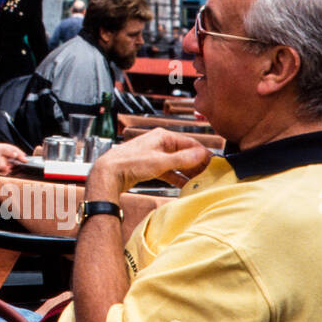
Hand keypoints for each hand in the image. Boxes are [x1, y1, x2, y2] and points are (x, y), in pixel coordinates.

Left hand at [85, 129, 212, 201]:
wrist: (108, 173)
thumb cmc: (129, 163)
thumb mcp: (160, 162)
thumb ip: (182, 159)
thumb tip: (202, 155)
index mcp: (162, 136)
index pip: (189, 143)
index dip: (202, 154)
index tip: (213, 165)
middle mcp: (159, 143)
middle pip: (184, 153)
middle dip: (196, 164)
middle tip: (209, 176)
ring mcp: (154, 155)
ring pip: (177, 163)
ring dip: (188, 172)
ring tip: (200, 182)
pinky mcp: (149, 166)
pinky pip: (168, 171)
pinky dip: (177, 178)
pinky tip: (185, 185)